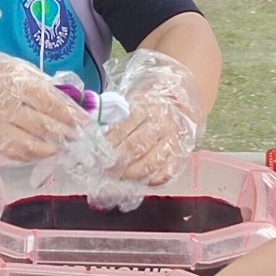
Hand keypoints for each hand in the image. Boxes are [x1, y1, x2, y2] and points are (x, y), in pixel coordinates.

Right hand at [0, 47, 90, 161]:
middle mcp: (6, 106)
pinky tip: (41, 151)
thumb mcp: (22, 71)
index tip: (85, 122)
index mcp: (17, 84)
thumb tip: (73, 101)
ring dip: (50, 149)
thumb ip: (45, 86)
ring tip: (61, 147)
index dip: (70, 114)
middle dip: (65, 134)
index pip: (50, 102)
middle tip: (78, 137)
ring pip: (30, 146)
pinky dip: (32, 156)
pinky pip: (15, 155)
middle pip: (43, 126)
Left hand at [103, 49, 202, 184]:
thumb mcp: (132, 97)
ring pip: (152, 162)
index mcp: (145, 105)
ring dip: (132, 174)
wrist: (183, 95)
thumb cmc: (149, 98)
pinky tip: (142, 180)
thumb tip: (92, 129)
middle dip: (116, 163)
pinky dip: (155, 179)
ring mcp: (174, 138)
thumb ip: (115, 112)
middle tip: (104, 170)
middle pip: (135, 147)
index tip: (95, 154)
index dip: (107, 144)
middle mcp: (161, 122)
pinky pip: (169, 170)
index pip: (122, 128)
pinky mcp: (183, 151)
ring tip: (119, 178)